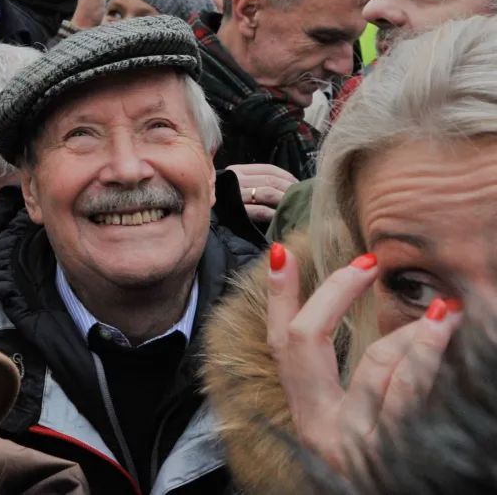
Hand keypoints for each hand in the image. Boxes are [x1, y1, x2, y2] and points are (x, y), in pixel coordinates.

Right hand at [228, 163, 298, 223]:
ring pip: (267, 193)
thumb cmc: (223, 202)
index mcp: (237, 171)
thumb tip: (286, 184)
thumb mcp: (236, 185)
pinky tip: (281, 216)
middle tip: (301, 196)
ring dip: (284, 199)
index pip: (268, 168)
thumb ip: (254, 182)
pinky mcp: (237, 212)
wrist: (202, 215)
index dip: (286, 175)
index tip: (298, 183)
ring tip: (294, 205)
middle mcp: (236, 180)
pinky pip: (260, 210)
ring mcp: (236, 196)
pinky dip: (274, 213)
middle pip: (270, 180)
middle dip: (289, 188)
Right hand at [268, 244, 459, 472]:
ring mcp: (355, 443)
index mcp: (307, 414)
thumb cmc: (378, 472)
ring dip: (412, 333)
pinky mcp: (394, 456)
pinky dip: (428, 358)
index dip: (278, 297)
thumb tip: (359, 320)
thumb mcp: (352, 427)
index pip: (281, 343)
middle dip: (336, 292)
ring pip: (374, 367)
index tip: (281, 252)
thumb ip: (347, 384)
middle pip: (306, 340)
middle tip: (369, 262)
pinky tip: (445, 334)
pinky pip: (411, 396)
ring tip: (446, 310)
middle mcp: (321, 426)